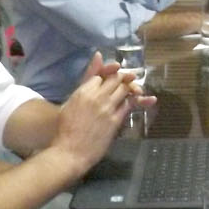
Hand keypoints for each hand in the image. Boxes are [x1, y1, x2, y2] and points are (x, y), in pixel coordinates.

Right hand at [50, 56, 133, 171]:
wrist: (70, 152)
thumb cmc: (66, 130)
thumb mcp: (70, 103)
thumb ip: (84, 82)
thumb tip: (96, 56)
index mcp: (82, 92)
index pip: (101, 74)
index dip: (108, 75)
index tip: (112, 79)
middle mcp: (96, 96)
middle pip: (116, 79)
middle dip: (122, 79)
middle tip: (128, 81)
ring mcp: (107, 108)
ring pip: (125, 89)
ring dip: (130, 88)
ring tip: (133, 90)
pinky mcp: (115, 120)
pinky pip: (129, 104)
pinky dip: (137, 100)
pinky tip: (143, 99)